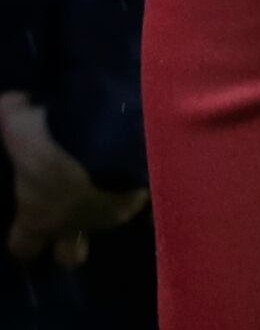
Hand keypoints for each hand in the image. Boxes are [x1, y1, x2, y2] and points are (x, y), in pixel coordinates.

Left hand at [1, 94, 146, 268]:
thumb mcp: (19, 123)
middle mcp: (75, 224)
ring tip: (113, 178)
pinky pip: (144, 196)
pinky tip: (145, 164)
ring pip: (110, 222)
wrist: (110, 134)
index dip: (24, 236)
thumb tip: (9, 103)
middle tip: (72, 214)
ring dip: (109, 205)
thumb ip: (11, 117)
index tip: (29, 219)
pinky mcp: (147, 195)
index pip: (22, 247)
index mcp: (38, 215)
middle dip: (70, 242)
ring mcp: (113, 212)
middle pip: (69, 256)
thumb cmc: (53, 140)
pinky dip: (142, 184)